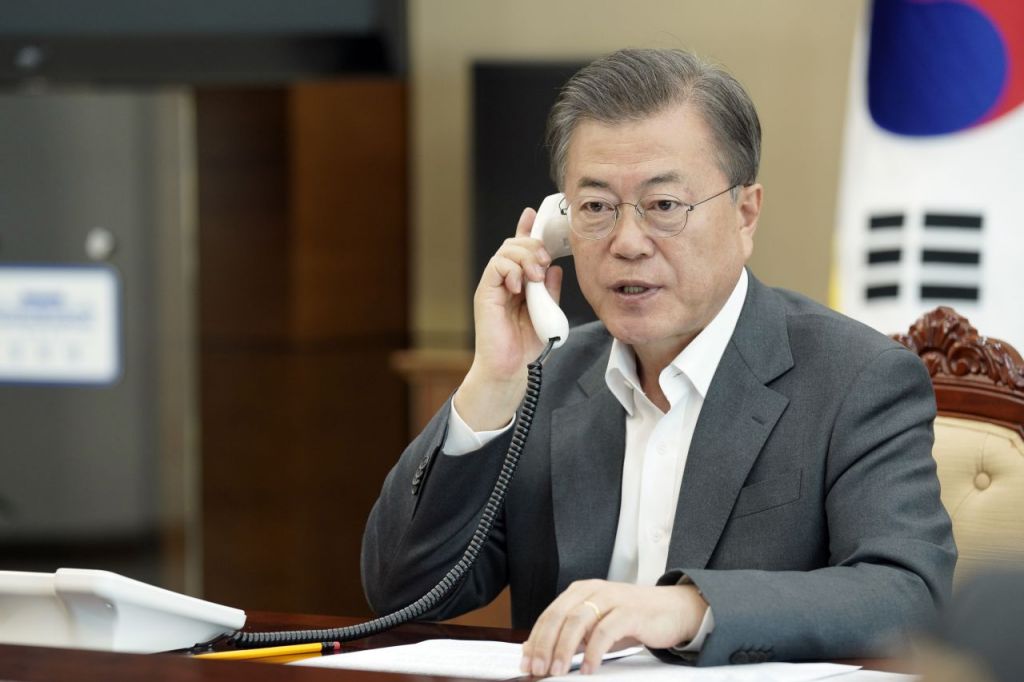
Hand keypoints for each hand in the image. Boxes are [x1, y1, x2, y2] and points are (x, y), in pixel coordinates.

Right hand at [454, 206, 562, 429]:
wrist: (510, 367)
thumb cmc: (525, 345)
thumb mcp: (548, 313)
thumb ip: (551, 290)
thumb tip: (556, 268)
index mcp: (518, 282)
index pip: (520, 249)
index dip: (526, 229)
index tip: (532, 213)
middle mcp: (503, 280)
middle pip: (514, 243)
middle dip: (533, 245)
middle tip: (545, 263)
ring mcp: (493, 285)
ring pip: (505, 250)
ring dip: (525, 257)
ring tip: (535, 275)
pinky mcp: (485, 292)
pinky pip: (495, 266)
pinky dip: (510, 269)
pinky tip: (520, 284)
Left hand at [520, 580, 707, 675]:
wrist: (672, 610)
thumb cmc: (631, 619)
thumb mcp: (596, 626)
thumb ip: (571, 637)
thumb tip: (538, 653)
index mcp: (580, 591)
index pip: (549, 615)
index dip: (535, 640)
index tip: (526, 663)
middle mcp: (593, 591)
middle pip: (559, 617)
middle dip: (544, 646)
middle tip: (538, 670)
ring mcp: (611, 599)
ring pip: (578, 622)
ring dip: (564, 649)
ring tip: (558, 671)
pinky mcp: (629, 612)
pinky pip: (605, 632)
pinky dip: (593, 652)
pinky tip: (589, 669)